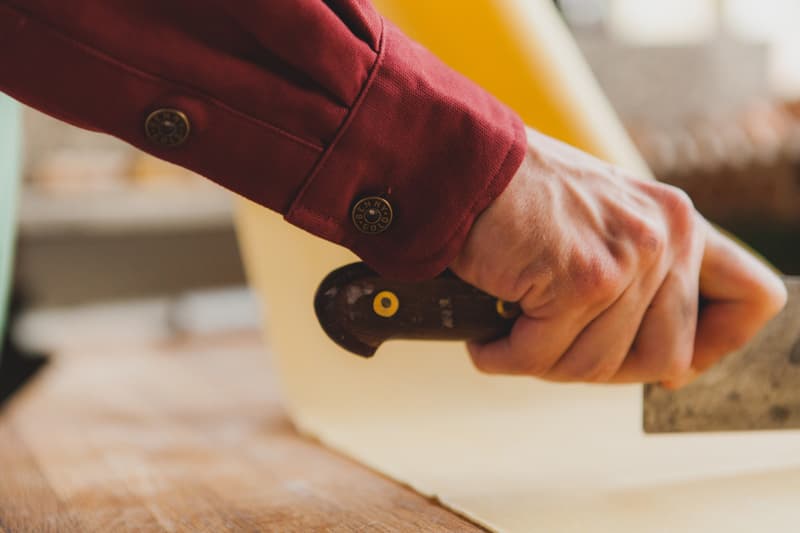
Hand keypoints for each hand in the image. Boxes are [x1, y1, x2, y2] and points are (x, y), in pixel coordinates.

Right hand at [451, 127, 786, 385]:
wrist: (465, 163)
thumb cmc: (520, 196)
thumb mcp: (606, 222)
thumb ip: (645, 276)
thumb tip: (672, 369)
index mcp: (679, 223)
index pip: (754, 300)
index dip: (718, 344)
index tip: (672, 362)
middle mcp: (667, 237)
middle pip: (665, 359)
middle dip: (601, 367)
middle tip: (553, 343)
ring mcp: (627, 260)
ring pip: (597, 367)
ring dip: (544, 363)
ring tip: (512, 334)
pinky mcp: (580, 280)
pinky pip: (541, 357)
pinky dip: (503, 358)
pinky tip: (487, 341)